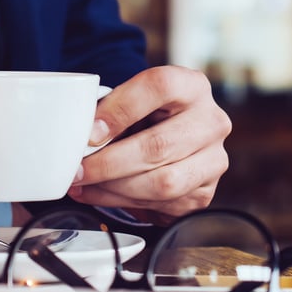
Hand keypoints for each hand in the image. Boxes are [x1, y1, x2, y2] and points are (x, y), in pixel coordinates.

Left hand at [68, 65, 231, 223]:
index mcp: (192, 86)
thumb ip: (110, 110)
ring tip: (86, 185)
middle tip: (78, 170)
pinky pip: (163, 205)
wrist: (172, 140)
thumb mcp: (132, 101)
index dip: (120, 109)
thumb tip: (78, 138)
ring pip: (163, 182)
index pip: (159, 87)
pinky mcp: (206, 194)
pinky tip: (104, 194)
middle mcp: (211, 121)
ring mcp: (214, 160)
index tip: (90, 133)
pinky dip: (125, 203)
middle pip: (158, 145)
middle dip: (109, 163)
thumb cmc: (146, 118)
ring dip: (115, 188)